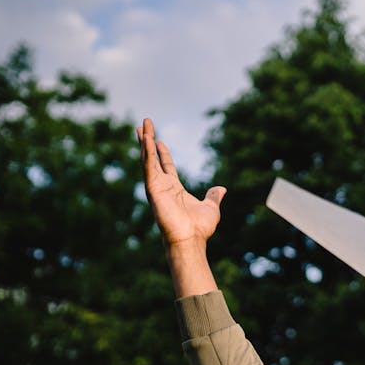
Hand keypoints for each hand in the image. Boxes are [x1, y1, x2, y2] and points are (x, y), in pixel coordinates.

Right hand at [138, 118, 225, 248]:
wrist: (191, 239)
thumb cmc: (199, 228)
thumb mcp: (211, 207)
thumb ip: (213, 196)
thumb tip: (221, 189)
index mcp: (174, 188)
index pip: (165, 165)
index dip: (161, 152)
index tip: (158, 139)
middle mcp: (163, 186)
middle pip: (152, 158)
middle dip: (148, 142)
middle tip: (143, 126)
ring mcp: (156, 187)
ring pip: (148, 159)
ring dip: (145, 142)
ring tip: (142, 125)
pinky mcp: (153, 189)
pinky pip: (149, 167)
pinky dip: (147, 153)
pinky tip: (146, 139)